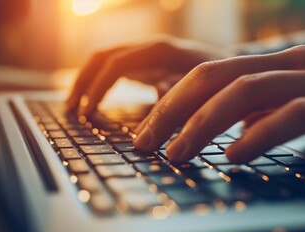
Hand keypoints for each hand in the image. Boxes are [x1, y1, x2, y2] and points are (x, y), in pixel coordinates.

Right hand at [67, 36, 233, 113]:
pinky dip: (99, 83)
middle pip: (102, 56)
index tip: (88, 112)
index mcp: (160, 51)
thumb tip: (158, 92)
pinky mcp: (145, 64)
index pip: (116, 64)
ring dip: (86, 81)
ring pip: (103, 60)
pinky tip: (93, 102)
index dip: (98, 87)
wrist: (232, 69)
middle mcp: (148, 47)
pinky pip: (113, 68)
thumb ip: (180, 91)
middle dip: (83, 81)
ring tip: (75, 107)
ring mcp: (145, 54)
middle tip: (71, 109)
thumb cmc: (220, 79)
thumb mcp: (205, 88)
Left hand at [133, 45, 304, 161]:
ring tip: (177, 154)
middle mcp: (294, 64)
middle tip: (145, 142)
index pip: (209, 75)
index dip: (172, 102)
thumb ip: (265, 111)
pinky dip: (259, 134)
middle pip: (216, 78)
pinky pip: (294, 115)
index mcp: (278, 63)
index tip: (147, 132)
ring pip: (247, 91)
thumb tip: (228, 130)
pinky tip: (234, 156)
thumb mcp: (302, 103)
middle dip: (173, 111)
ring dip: (204, 124)